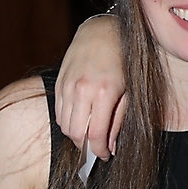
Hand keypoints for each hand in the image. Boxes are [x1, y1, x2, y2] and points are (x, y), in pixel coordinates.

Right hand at [55, 16, 125, 159]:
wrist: (103, 32)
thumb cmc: (123, 61)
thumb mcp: (129, 91)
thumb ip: (119, 120)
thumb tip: (111, 146)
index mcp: (104, 93)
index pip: (96, 135)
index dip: (100, 151)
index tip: (105, 156)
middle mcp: (83, 90)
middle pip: (76, 134)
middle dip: (86, 146)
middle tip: (97, 148)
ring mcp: (68, 86)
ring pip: (64, 125)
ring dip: (76, 134)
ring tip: (89, 132)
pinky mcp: (59, 82)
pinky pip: (58, 112)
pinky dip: (67, 121)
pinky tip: (80, 118)